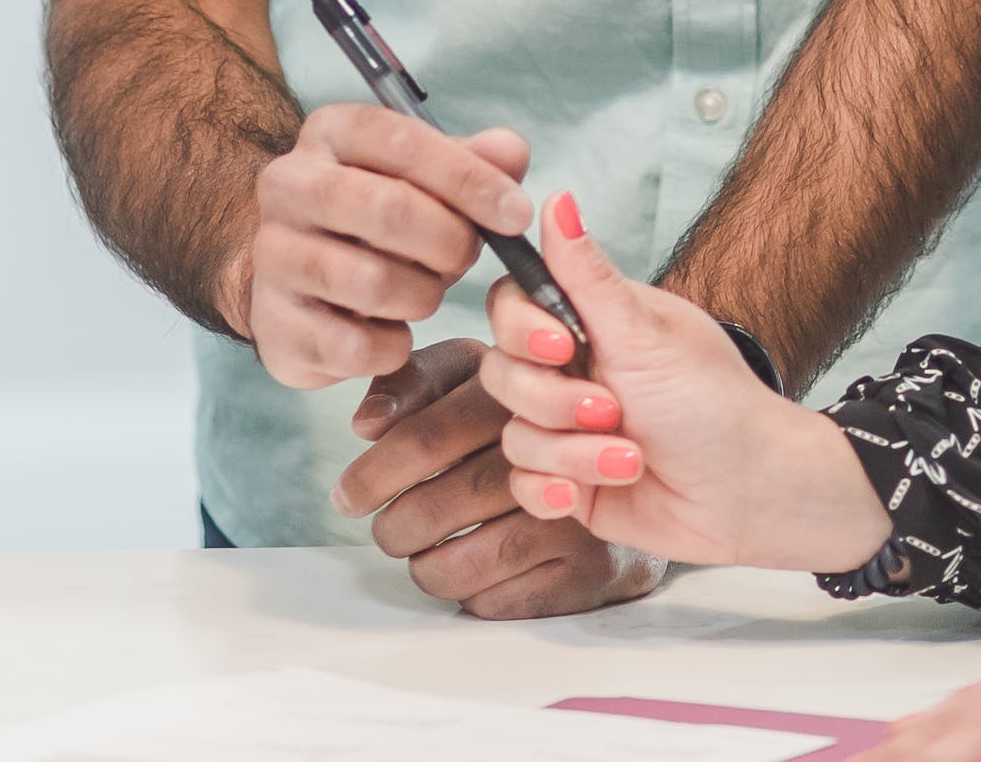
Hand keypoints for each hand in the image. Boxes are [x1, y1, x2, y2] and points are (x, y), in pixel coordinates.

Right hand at [224, 105, 535, 391]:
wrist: (297, 276)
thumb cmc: (378, 218)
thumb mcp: (426, 178)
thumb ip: (475, 161)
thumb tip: (510, 153)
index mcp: (331, 133)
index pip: (403, 141)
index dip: (469, 179)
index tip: (516, 215)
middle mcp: (288, 184)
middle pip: (387, 209)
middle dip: (449, 242)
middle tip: (466, 258)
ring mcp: (271, 254)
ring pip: (372, 281)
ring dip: (423, 295)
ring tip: (426, 292)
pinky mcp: (272, 323)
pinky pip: (353, 345)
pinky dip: (393, 346)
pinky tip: (396, 332)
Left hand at [340, 339, 664, 619]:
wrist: (634, 469)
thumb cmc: (523, 421)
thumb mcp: (472, 378)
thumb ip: (413, 384)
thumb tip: (365, 424)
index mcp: (514, 395)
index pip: (424, 439)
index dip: (374, 473)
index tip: (346, 496)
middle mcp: (549, 455)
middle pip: (432, 509)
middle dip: (392, 529)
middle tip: (387, 531)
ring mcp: (571, 519)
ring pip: (456, 566)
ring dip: (425, 566)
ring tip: (426, 551)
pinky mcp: (585, 574)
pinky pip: (493, 603)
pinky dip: (469, 594)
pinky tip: (476, 569)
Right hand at [470, 194, 891, 574]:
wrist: (751, 495)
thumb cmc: (714, 404)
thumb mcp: (645, 335)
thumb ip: (587, 274)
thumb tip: (556, 197)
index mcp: (591, 323)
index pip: (512, 306)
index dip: (523, 329)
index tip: (562, 345)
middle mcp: (574, 371)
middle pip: (504, 372)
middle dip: (555, 401)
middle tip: (614, 410)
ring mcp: (568, 429)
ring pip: (515, 433)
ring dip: (572, 453)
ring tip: (631, 459)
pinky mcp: (570, 482)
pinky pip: (523, 484)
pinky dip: (551, 489)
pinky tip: (581, 493)